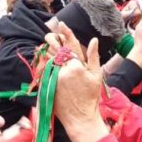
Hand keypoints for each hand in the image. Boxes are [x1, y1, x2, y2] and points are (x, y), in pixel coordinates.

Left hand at [53, 26, 107, 141]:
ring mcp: (54, 78)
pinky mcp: (49, 85)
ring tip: (47, 43)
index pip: (70, 45)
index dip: (66, 33)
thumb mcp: (96, 76)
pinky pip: (45, 70)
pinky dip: (45, 63)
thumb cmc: (91, 98)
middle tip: (50, 33)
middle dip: (52, 40)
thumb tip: (94, 40)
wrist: (80, 118)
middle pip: (56, 50)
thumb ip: (94, 57)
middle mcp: (64, 71)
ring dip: (48, 50)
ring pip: (49, 59)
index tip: (61, 24)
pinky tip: (45, 58)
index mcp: (76, 67)